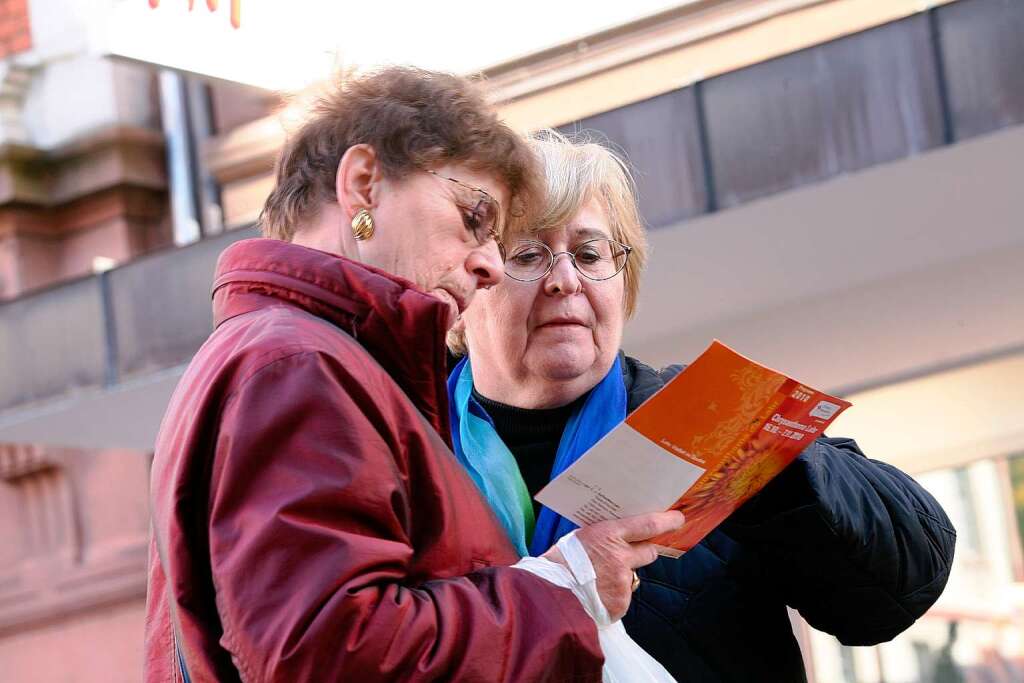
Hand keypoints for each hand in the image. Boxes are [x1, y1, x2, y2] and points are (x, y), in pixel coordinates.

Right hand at [542, 511, 683, 619]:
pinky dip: (614, 596)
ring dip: (623, 577)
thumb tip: (619, 536)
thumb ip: (603, 537)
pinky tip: (597, 595)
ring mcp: (622, 581)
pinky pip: (623, 596)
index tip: (678, 518)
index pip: (648, 525)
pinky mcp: (621, 602)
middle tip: (632, 553)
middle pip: (650, 551)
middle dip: (646, 551)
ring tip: (599, 580)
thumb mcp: (580, 538)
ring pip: (634, 576)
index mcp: (608, 535)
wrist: (547, 595)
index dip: (667, 521)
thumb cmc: (558, 562)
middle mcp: (620, 557)